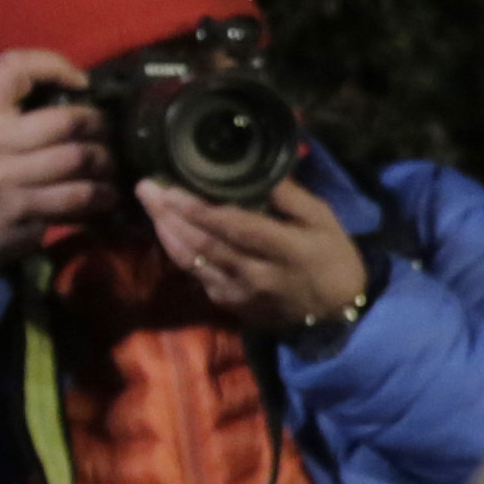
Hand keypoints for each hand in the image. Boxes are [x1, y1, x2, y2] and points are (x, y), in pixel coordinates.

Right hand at [0, 50, 114, 263]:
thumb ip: (17, 108)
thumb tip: (82, 89)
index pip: (13, 67)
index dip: (54, 64)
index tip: (82, 82)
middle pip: (66, 120)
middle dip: (99, 126)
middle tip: (108, 133)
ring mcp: (2, 177)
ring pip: (77, 158)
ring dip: (105, 162)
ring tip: (109, 165)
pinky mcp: (18, 209)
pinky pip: (75, 196)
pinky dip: (100, 195)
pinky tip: (106, 195)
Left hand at [143, 179, 369, 336]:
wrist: (336, 315)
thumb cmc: (332, 259)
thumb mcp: (325, 221)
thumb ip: (290, 196)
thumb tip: (256, 169)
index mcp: (286, 249)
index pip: (236, 228)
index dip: (201, 210)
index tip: (173, 188)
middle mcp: (258, 274)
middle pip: (205, 244)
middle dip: (171, 215)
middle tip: (147, 187)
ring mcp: (241, 293)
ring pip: (194, 262)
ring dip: (167, 232)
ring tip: (150, 204)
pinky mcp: (231, 304)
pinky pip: (198, 276)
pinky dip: (180, 253)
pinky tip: (168, 232)